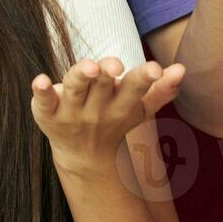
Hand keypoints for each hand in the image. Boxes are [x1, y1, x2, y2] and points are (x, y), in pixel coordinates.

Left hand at [30, 57, 184, 175]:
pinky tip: (40, 80)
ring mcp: (70, 110)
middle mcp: (95, 107)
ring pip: (74, 88)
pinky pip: (42, 101)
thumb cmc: (115, 120)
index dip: (145, 77)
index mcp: (120, 103)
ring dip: (80, 76)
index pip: (134, 87)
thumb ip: (161, 90)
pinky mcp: (47, 112)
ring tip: (88, 67)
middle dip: (108, 73)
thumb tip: (182, 69)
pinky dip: (41, 91)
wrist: (83, 155)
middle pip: (102, 85)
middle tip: (114, 65)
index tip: (154, 68)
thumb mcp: (139, 108)